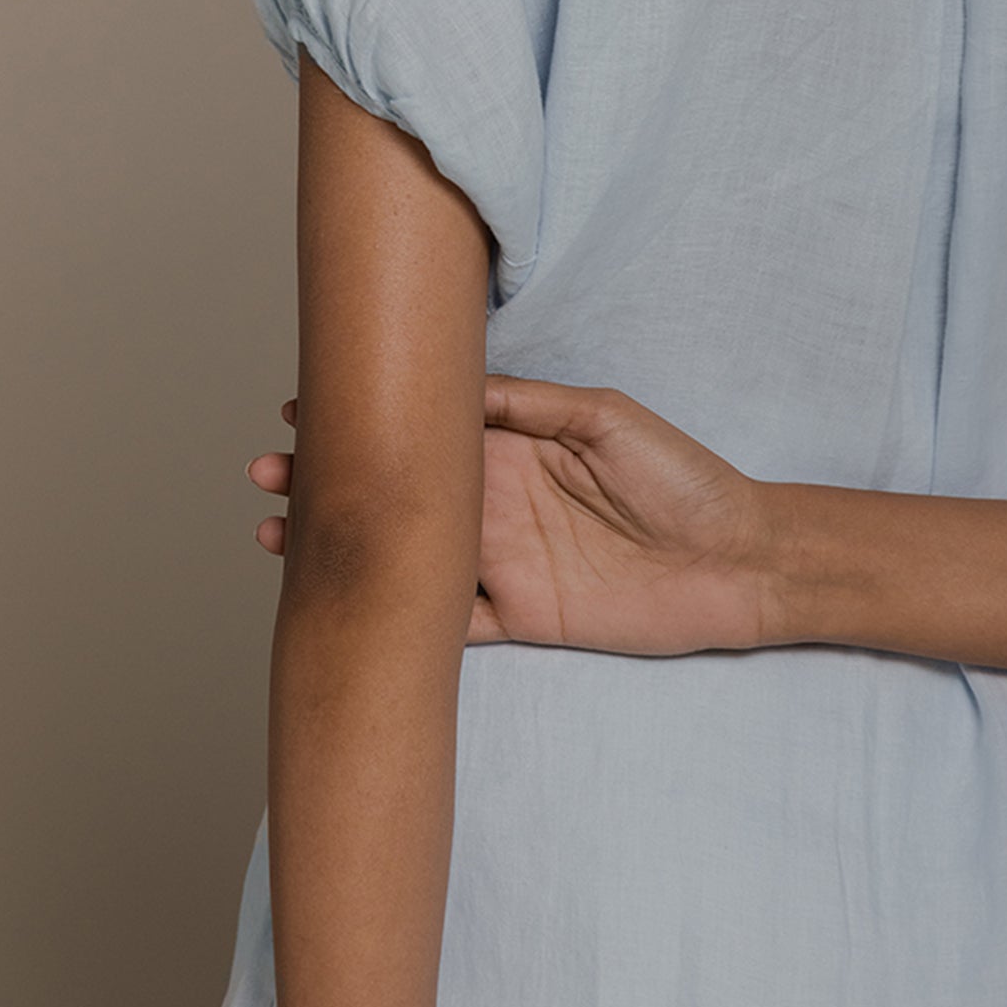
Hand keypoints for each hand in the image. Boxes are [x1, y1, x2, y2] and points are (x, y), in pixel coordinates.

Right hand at [245, 376, 767, 654]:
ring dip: (346, 547)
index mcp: (512, 446)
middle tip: (268, 472)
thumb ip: (530, 403)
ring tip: (279, 535)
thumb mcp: (607, 417)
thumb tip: (457, 383)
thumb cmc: (684, 478)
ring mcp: (501, 562)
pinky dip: (396, 617)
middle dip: (331, 482)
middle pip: (399, 493)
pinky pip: (446, 623)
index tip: (305, 406)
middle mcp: (495, 502)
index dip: (367, 420)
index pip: (424, 431)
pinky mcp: (520, 618)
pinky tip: (347, 606)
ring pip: (405, 558)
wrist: (738, 560)